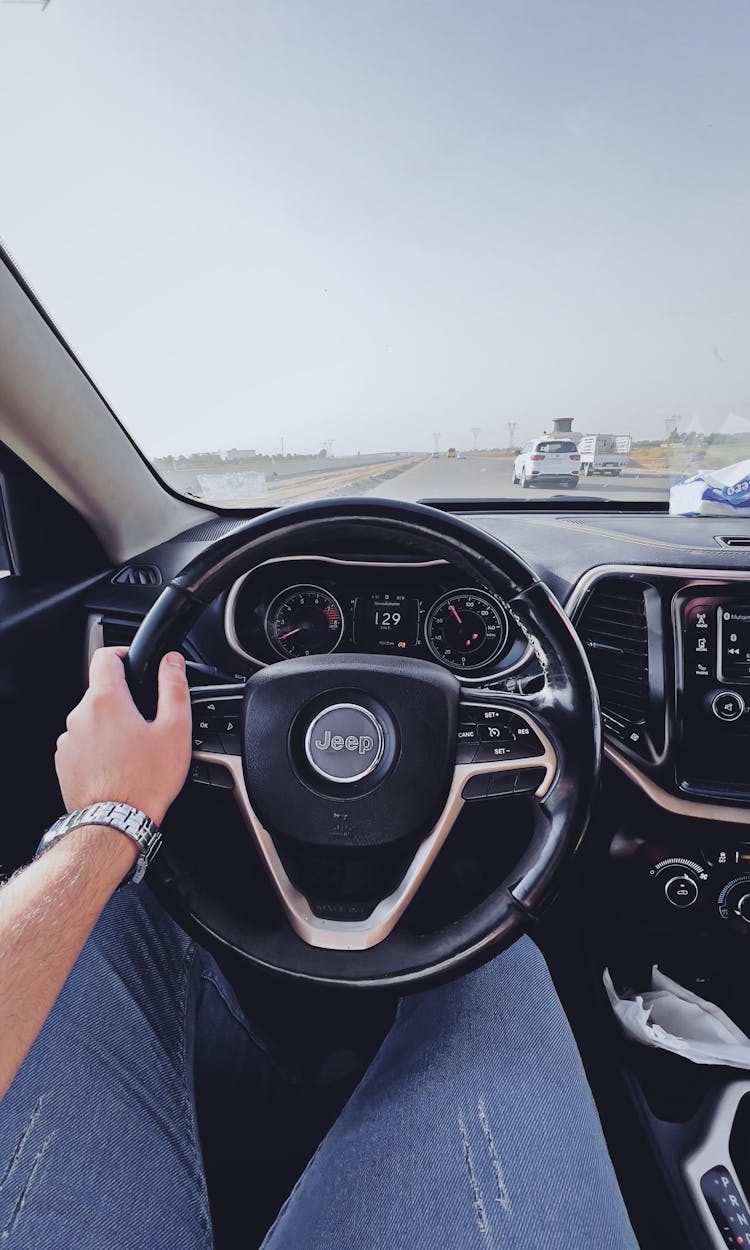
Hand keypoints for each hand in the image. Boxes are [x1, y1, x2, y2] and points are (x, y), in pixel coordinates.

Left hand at [55, 647, 191, 825]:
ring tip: (136, 751)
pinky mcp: (65, 761)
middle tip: (148, 723)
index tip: (134, 662)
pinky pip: (84, 744)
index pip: (105, 656)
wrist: (115, 822)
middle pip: (101, 692)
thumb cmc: (145, 781)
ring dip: (112, 727)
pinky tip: (120, 766)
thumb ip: (174, 687)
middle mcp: (80, 715)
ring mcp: (69, 740)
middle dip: (124, 701)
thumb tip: (172, 662)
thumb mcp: (175, 730)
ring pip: (93, 720)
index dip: (122, 653)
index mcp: (106, 700)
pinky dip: (100, 748)